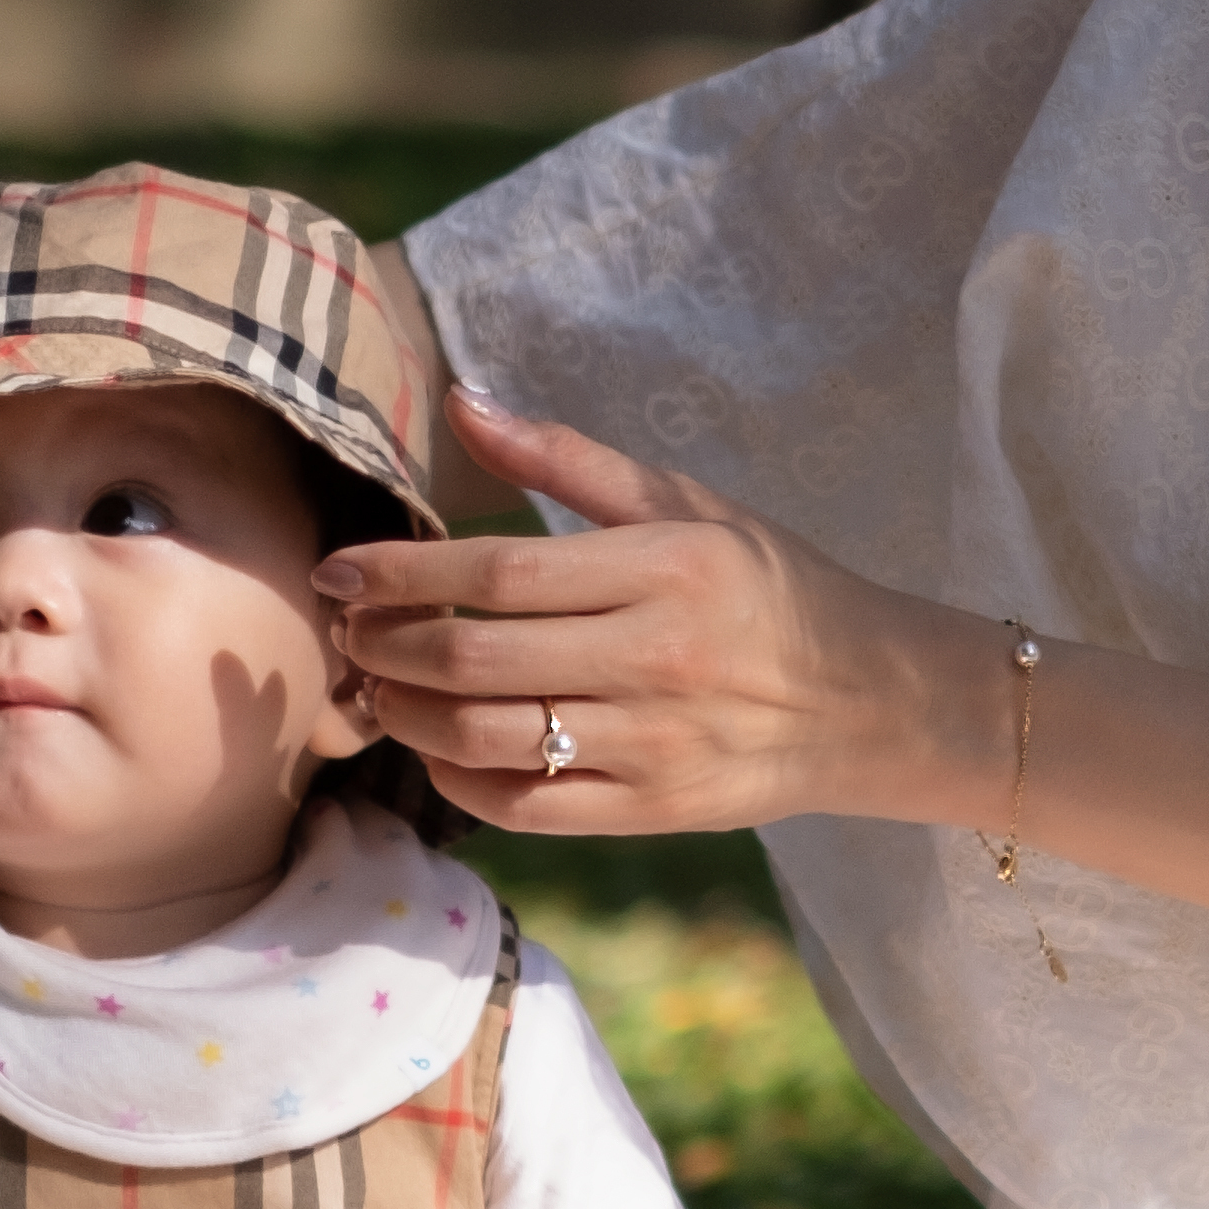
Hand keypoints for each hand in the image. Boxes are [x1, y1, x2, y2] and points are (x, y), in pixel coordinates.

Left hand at [320, 395, 1001, 837]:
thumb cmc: (767, 586)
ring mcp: (655, 746)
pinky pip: (527, 806)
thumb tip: (464, 398)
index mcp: (666, 570)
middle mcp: (659, 661)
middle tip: (344, 626)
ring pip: (489, 738)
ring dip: (409, 713)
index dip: (402, 573)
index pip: (499, 575)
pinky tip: (439, 748)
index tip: (339, 569)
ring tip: (379, 683)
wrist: (869, 701)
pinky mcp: (653, 810)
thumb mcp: (684, 502)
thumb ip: (565, 457)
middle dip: (387, 643)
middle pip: (478, 659)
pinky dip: (460, 782)